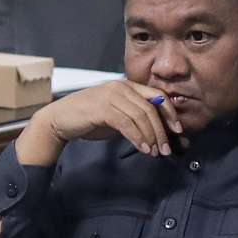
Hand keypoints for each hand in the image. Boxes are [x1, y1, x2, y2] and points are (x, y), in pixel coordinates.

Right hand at [15, 79, 184, 165]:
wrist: (60, 120)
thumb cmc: (88, 120)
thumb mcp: (117, 117)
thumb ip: (135, 120)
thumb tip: (159, 134)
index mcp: (126, 85)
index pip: (157, 95)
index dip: (170, 113)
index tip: (177, 130)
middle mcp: (119, 86)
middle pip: (150, 108)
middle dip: (161, 131)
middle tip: (166, 148)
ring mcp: (110, 95)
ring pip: (140, 116)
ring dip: (150, 137)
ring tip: (154, 152)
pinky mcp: (102, 107)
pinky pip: (127, 123)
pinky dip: (137, 137)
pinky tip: (141, 148)